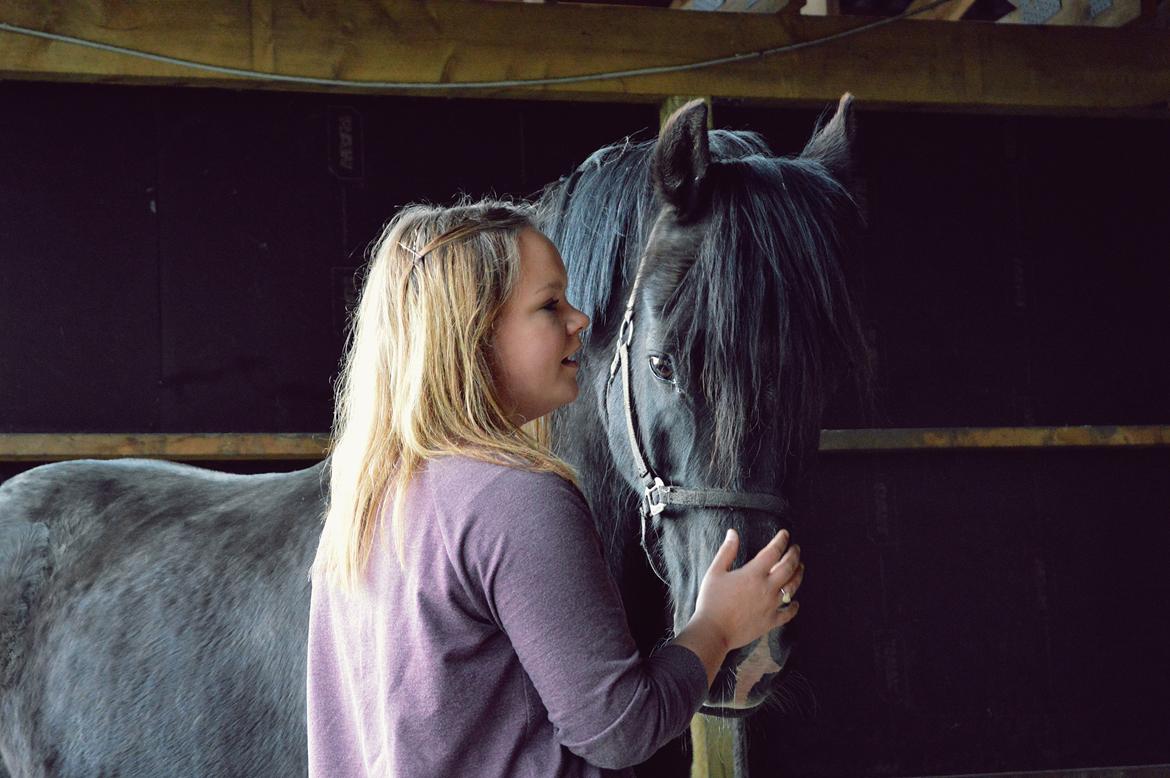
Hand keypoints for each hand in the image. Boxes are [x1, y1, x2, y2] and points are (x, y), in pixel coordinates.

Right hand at [692, 528, 803, 651]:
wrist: (713, 631)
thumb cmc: (711, 601)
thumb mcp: (715, 572)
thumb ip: (727, 551)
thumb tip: (733, 533)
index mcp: (753, 574)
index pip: (773, 552)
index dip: (781, 541)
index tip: (785, 534)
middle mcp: (767, 588)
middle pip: (788, 567)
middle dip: (794, 555)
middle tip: (796, 548)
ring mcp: (771, 606)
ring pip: (792, 587)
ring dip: (798, 575)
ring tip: (800, 568)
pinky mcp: (770, 621)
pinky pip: (788, 613)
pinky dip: (794, 607)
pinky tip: (795, 603)